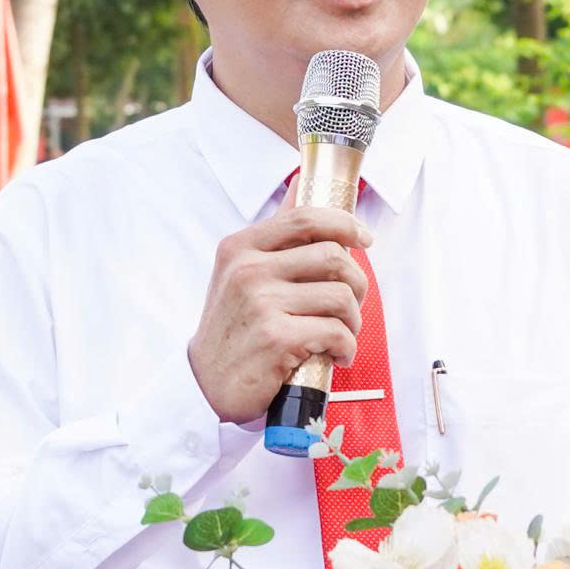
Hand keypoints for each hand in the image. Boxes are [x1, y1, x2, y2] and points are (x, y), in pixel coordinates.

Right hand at [188, 198, 371, 423]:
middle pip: (333, 256)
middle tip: (352, 304)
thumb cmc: (233, 327)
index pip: (306, 218)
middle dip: (357, 283)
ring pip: (340, 297)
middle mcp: (248, 270)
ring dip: (353, 321)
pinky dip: (346, 348)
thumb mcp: (241, 272)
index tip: (364, 238)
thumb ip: (275, 234)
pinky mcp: (275, 337)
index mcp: (241, 247)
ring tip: (341, 336)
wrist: (205, 384)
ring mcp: (261, 303)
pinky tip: (335, 356)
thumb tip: (299, 184)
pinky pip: (335, 332)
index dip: (345, 224)